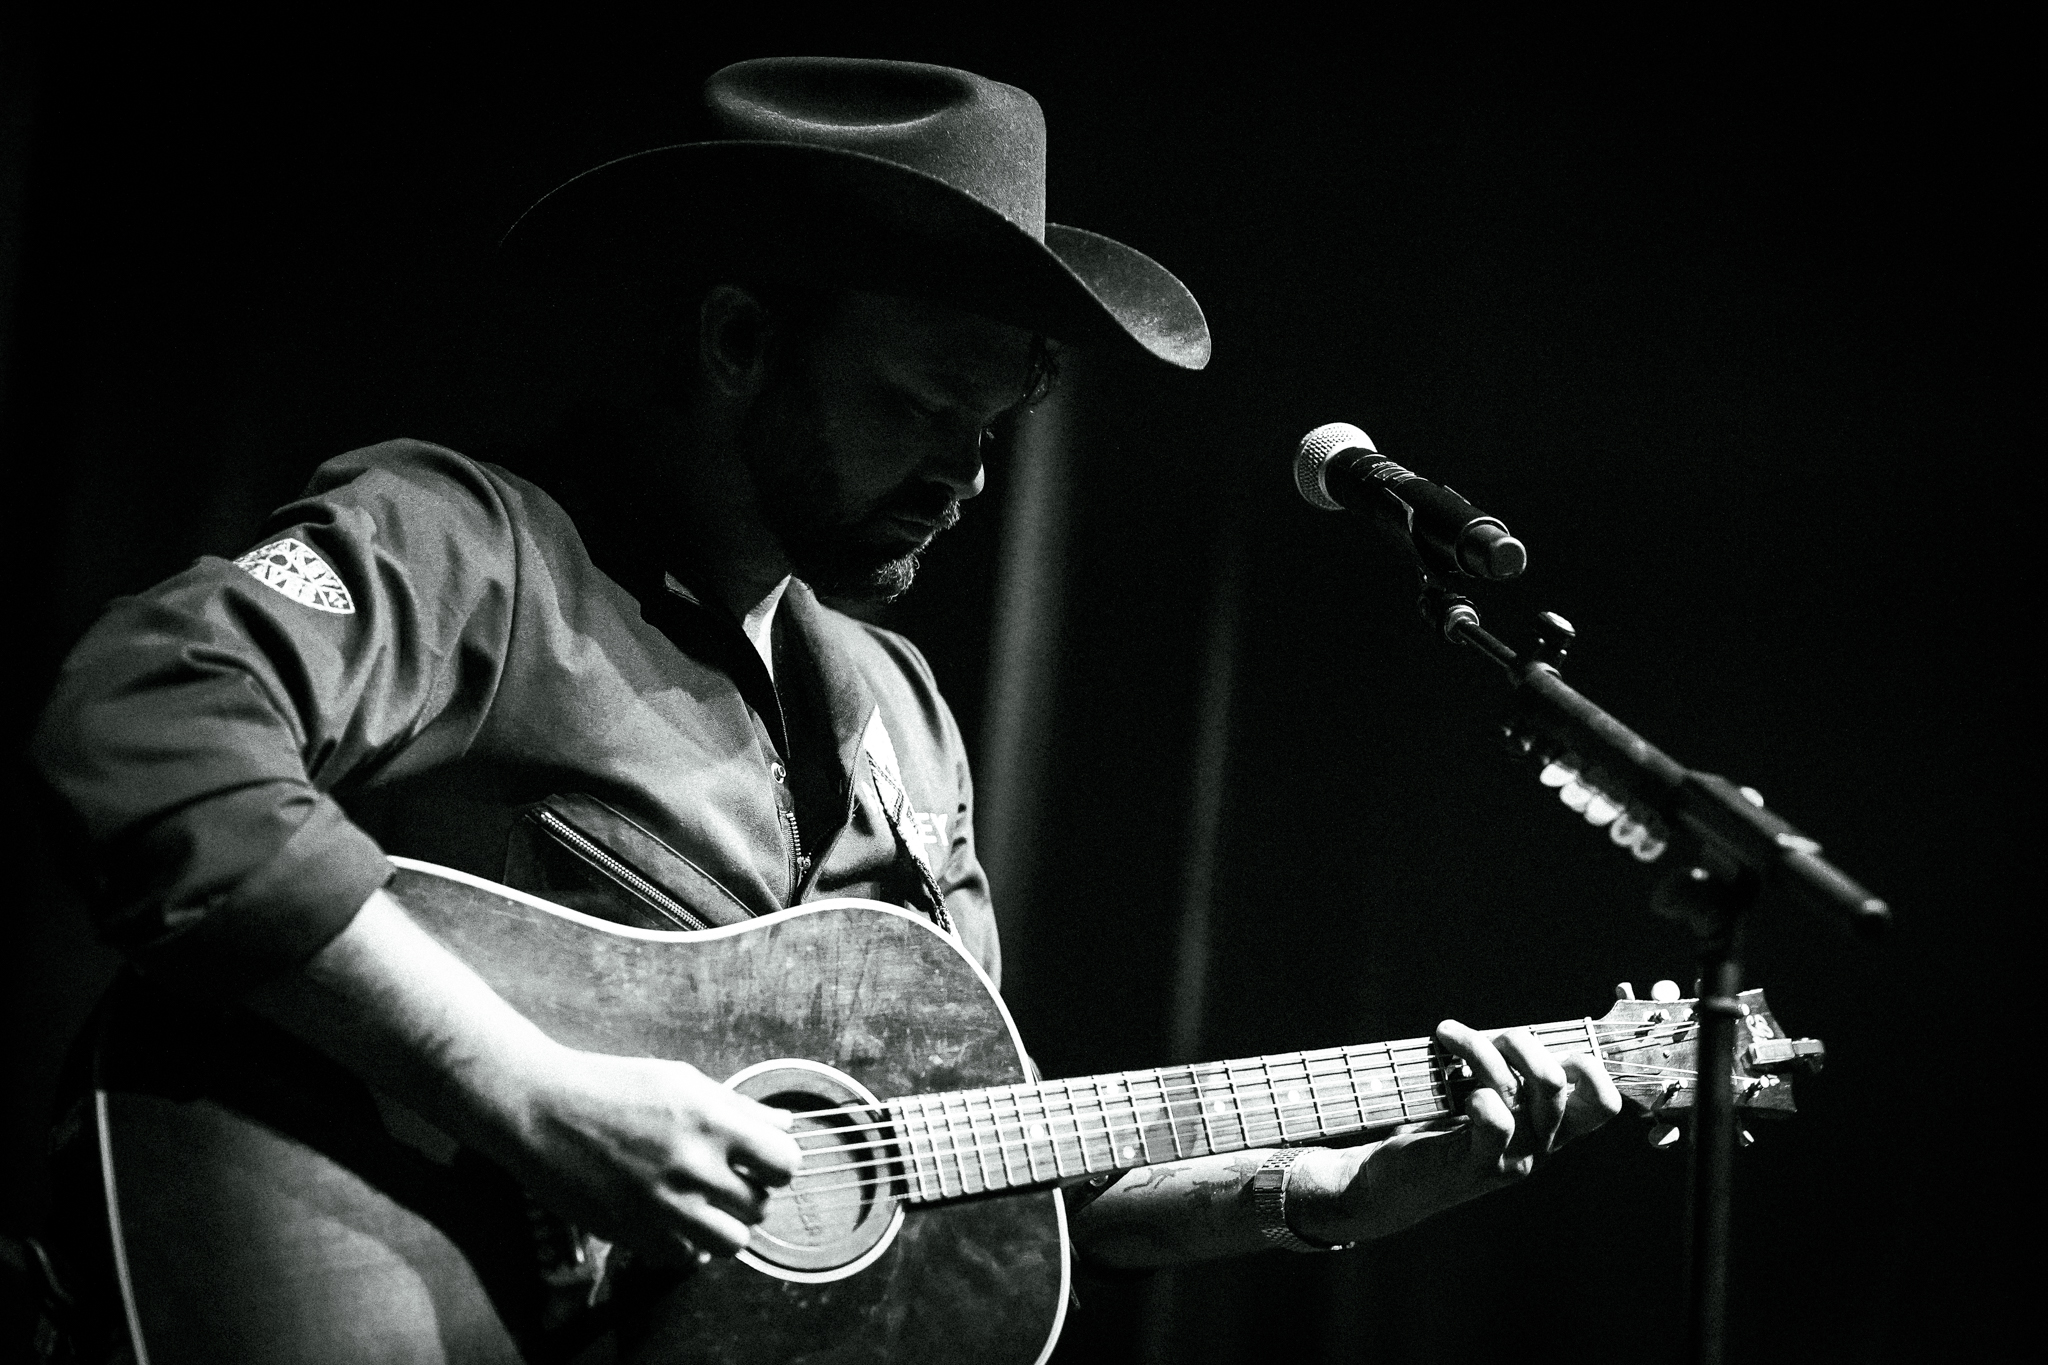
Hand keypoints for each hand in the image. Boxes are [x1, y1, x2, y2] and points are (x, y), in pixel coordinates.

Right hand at [497, 1047, 803, 1263]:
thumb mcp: (681, 1080)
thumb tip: (784, 1124)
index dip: (778, 1163)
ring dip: (725, 1225)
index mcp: (710, 1121)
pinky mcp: (632, 1232)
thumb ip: (738, 1107)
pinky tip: (672, 1218)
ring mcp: (662, 1206)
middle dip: (750, 1194)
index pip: (784, 1163)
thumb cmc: (610, 1086)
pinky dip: (685, 1243)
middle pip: (760, 1207)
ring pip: (731, 1243)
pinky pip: (684, 1258)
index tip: (762, 1160)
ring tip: (705, 1204)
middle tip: (727, 1179)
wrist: (540, 1110)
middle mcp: (692, 1167)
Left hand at [1289, 1020, 1621, 1243]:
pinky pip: (1495, 1120)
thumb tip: (1517, 1035)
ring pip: (1516, 1088)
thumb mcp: (1484, 1098)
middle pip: (1556, 1081)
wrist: (1390, 1184)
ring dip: (1478, 1048)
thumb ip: (1509, 1074)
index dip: (1590, 1067)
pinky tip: (1456, 1091)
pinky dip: (1476, 1093)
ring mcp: (1512, 1159)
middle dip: (1520, 1042)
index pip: (1604, 1104)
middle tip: (1488, 1038)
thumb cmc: (1437, 1129)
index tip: (1549, 1045)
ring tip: (1449, 1035)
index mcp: (1549, 1128)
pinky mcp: (1478, 1165)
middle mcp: (1539, 1146)